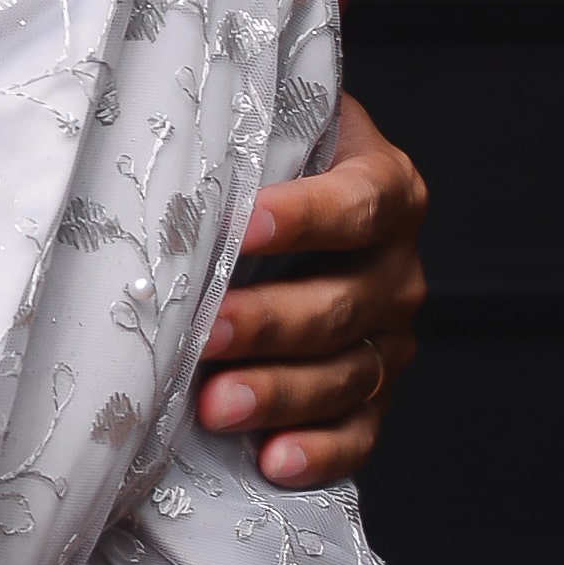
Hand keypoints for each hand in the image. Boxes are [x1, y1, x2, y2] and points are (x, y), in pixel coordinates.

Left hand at [198, 88, 427, 483]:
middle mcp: (396, 268)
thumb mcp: (265, 128)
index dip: (304, 217)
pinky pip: (358, 433)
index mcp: (385, 189)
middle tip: (207, 332)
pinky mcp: (372, 395)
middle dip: (271, 321)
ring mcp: (390, 338)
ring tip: (216, 407)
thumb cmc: (260, 165)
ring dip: (281, 393)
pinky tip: (272, 461)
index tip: (243, 224)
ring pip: (348, 374)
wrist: (286, 212)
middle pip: (345, 301)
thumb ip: (243, 123)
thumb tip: (167, 103)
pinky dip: (319, 452)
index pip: (358, 204)